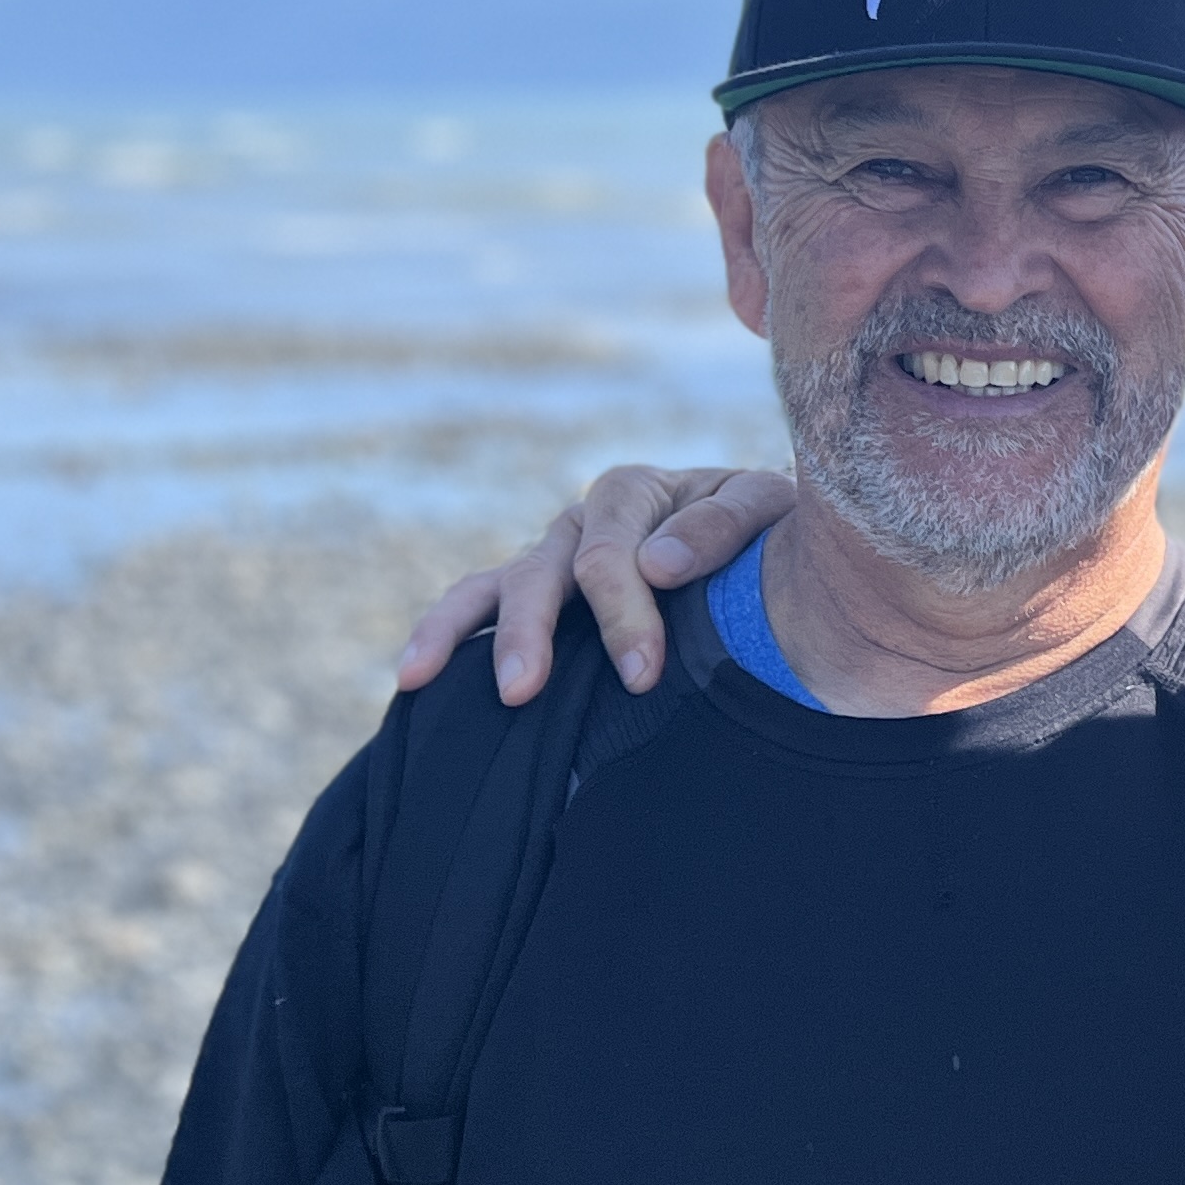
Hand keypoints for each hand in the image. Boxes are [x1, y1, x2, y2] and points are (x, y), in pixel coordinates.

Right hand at [393, 464, 800, 704]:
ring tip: (419, 677)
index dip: (622, 616)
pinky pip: (477, 610)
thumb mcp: (768, 514)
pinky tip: (413, 680)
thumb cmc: (770, 536)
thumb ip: (722, 527)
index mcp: (635, 493)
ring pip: (491, 588)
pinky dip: (445, 639)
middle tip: (522, 690)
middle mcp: (582, 521)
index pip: (610, 555)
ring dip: (459, 633)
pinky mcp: (538, 598)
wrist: (771, 557)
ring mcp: (552, 558)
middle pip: (541, 573)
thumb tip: (657, 564)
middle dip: (531, 633)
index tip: (643, 675)